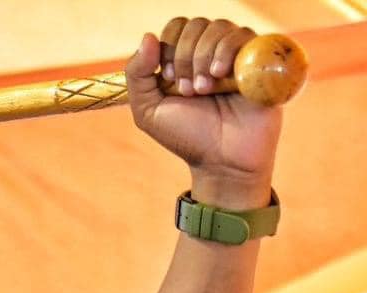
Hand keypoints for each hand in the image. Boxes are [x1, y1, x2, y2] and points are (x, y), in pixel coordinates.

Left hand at [125, 17, 282, 207]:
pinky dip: (227, 52)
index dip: (169, 46)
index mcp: (186, 58)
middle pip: (196, 24)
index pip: (177, 26)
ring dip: (203, 57)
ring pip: (219, 27)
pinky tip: (221, 76)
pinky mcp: (261, 61)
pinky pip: (246, 36)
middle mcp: (213, 52)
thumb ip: (138, 74)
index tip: (168, 77)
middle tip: (188, 90)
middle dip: (184, 56)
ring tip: (204, 89)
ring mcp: (238, 55)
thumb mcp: (148, 110)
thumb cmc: (187, 136)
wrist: (222, 160)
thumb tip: (148, 36)